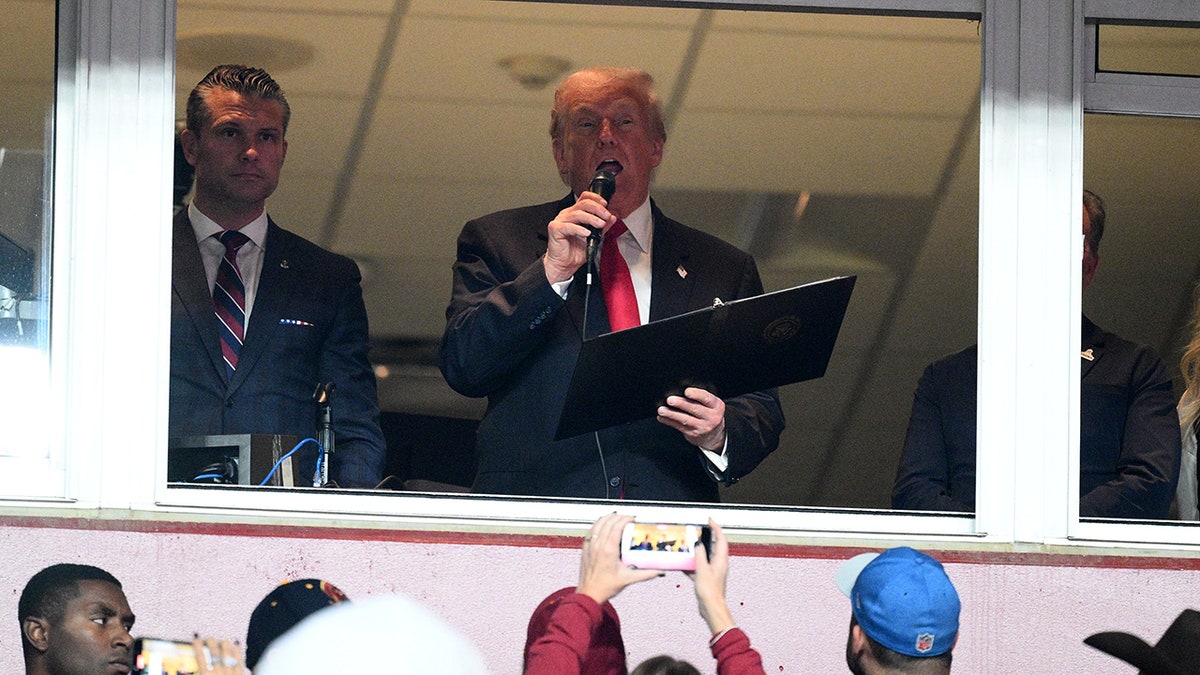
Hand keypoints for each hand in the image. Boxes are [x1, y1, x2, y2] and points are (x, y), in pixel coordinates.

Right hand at [193, 637, 244, 674]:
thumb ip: (199, 672)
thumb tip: (196, 666)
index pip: (200, 657)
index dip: (198, 646)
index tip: (196, 640)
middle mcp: (218, 672)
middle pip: (214, 652)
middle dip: (211, 642)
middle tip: (208, 639)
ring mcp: (230, 672)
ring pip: (228, 653)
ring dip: (224, 644)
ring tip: (222, 640)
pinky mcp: (240, 674)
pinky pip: (239, 659)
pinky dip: (237, 650)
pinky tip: (236, 645)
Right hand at [544, 191, 617, 283]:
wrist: (564, 265)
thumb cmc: (575, 252)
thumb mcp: (594, 238)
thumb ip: (602, 228)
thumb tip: (612, 218)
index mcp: (575, 214)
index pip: (584, 198)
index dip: (595, 198)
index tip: (605, 204)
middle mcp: (567, 215)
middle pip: (583, 204)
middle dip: (597, 208)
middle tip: (606, 216)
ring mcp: (560, 220)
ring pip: (577, 214)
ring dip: (591, 218)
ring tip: (600, 225)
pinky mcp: (555, 229)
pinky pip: (569, 226)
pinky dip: (579, 229)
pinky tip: (587, 233)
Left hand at [576, 513, 661, 604]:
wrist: (589, 594)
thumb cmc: (605, 587)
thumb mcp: (628, 579)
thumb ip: (646, 574)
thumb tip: (659, 571)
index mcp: (608, 550)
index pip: (617, 526)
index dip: (626, 519)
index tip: (633, 519)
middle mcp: (598, 545)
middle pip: (608, 521)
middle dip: (619, 517)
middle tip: (628, 519)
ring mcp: (590, 545)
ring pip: (598, 523)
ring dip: (608, 518)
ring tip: (617, 518)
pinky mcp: (585, 548)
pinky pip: (591, 530)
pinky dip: (598, 524)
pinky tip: (603, 525)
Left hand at [658, 387, 726, 451]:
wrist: (714, 435)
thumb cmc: (709, 414)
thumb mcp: (712, 405)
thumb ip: (701, 398)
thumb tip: (681, 392)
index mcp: (717, 406)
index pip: (707, 399)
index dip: (697, 394)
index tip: (686, 391)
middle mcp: (711, 417)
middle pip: (695, 409)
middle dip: (681, 404)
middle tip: (670, 400)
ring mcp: (702, 427)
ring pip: (685, 419)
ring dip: (672, 414)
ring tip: (662, 410)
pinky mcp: (693, 434)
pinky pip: (679, 427)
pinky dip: (669, 421)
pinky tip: (662, 417)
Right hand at [688, 518, 735, 634]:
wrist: (711, 608)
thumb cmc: (710, 592)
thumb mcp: (702, 570)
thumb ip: (700, 555)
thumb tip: (698, 544)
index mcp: (721, 560)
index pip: (721, 538)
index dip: (716, 527)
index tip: (710, 520)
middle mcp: (719, 564)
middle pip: (715, 546)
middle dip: (707, 537)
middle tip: (699, 530)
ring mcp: (713, 572)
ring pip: (706, 556)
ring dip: (698, 551)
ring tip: (689, 546)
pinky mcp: (707, 579)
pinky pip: (699, 568)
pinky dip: (692, 565)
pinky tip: (683, 565)